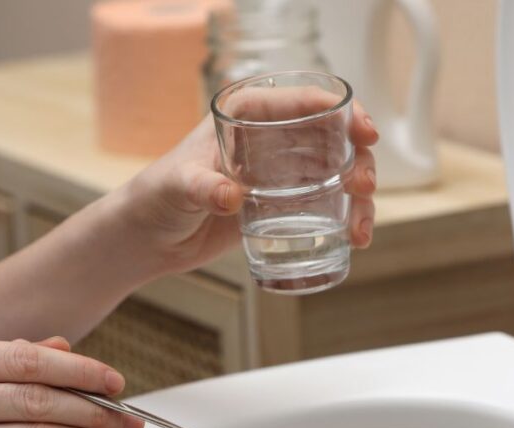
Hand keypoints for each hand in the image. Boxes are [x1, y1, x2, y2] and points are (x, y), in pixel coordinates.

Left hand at [114, 102, 378, 275]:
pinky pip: (326, 205)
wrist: (148, 238)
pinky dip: (346, 218)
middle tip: (363, 187)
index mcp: (247, 114)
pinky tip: (355, 237)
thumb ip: (203, 187)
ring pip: (337, 174)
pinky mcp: (282, 205)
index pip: (304, 102)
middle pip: (333, 138)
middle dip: (360, 159)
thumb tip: (231, 197)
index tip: (365, 133)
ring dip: (359, 196)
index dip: (344, 112)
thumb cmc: (155, 198)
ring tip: (360, 228)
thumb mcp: (177, 186)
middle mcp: (270, 139)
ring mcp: (280, 173)